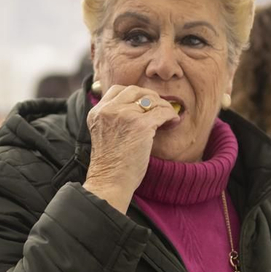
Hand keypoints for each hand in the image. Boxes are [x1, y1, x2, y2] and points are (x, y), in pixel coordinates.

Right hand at [83, 85, 178, 212]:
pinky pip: (162, 112)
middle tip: (158, 107)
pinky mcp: (140, 125)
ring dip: (162, 106)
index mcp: (97, 111)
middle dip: (150, 96)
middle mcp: (109, 110)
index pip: (117, 90)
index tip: (144, 103)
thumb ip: (113, 119)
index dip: (134, 94)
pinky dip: (170, 115)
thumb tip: (138, 108)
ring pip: (151, 100)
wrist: (110, 181)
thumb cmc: (111, 164)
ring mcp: (125, 115)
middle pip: (134, 90)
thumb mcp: (104, 134)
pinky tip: (172, 121)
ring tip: (168, 116)